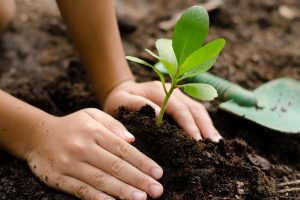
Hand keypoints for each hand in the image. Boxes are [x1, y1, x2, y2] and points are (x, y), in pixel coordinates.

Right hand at [26, 109, 162, 199]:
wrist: (36, 135)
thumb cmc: (72, 125)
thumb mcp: (91, 115)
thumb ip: (113, 125)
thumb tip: (132, 140)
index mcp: (94, 131)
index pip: (123, 149)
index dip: (142, 162)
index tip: (158, 173)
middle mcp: (83, 147)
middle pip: (115, 166)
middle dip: (138, 179)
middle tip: (157, 190)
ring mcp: (70, 164)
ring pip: (100, 180)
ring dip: (122, 191)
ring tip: (141, 199)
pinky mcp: (59, 178)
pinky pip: (81, 190)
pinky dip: (98, 198)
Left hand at [104, 80, 221, 141]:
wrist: (120, 92)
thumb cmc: (118, 101)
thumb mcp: (121, 102)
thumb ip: (137, 106)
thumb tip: (158, 116)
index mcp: (158, 90)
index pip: (178, 108)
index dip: (188, 124)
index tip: (196, 141)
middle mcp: (172, 90)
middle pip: (193, 108)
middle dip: (204, 127)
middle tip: (212, 146)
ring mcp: (178, 94)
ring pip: (198, 109)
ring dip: (208, 126)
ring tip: (216, 144)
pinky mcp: (180, 101)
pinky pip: (196, 111)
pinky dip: (204, 123)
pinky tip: (210, 136)